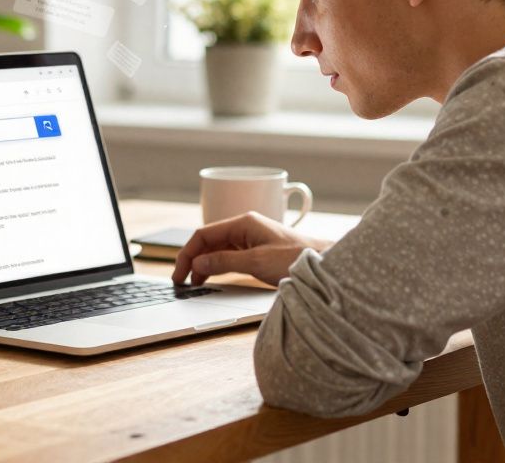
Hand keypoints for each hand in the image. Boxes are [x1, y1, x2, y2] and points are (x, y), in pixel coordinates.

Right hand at [171, 212, 331, 287]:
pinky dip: (217, 266)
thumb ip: (225, 262)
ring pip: (217, 249)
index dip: (187, 253)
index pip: (203, 234)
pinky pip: (229, 256)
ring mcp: (251, 239)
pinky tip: (212, 277)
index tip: (179, 273)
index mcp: (243, 223)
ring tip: (194, 282)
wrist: (325, 264)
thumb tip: (198, 263)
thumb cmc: (296, 258)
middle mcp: (245, 228)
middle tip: (182, 281)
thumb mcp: (256, 262)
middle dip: (192, 259)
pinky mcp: (257, 251)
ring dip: (203, 264)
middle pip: (208, 241)